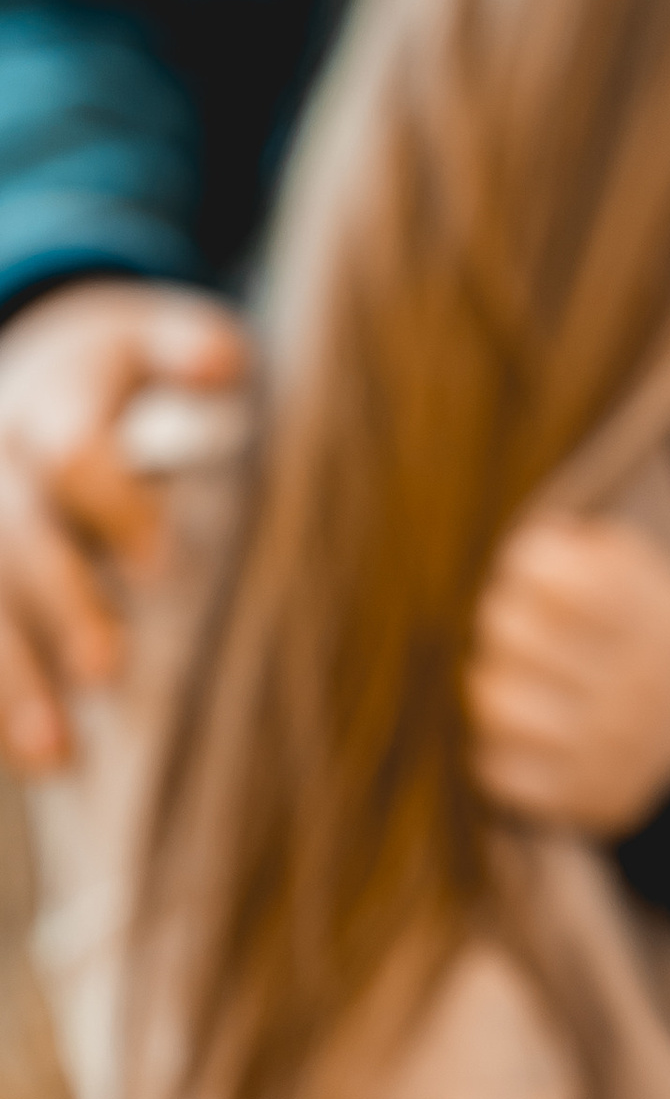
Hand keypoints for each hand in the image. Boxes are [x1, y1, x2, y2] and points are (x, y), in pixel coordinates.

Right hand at [0, 280, 250, 770]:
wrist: (31, 366)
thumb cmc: (115, 375)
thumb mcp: (148, 341)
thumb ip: (185, 348)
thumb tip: (219, 363)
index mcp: (50, 406)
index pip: (73, 455)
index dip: (115, 506)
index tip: (161, 562)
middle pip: (11, 536)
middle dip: (57, 603)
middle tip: (107, 668)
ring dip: (4, 676)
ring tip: (52, 754)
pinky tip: (8, 757)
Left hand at [466, 510, 669, 831]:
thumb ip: (610, 558)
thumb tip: (544, 540)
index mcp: (652, 617)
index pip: (539, 566)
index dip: (532, 565)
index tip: (544, 576)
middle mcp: (627, 680)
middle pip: (507, 626)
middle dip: (510, 621)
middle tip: (527, 632)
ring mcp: (603, 746)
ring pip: (493, 699)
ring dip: (501, 685)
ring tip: (524, 687)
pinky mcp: (581, 798)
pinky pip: (498, 768)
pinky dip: (505, 750)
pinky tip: (534, 740)